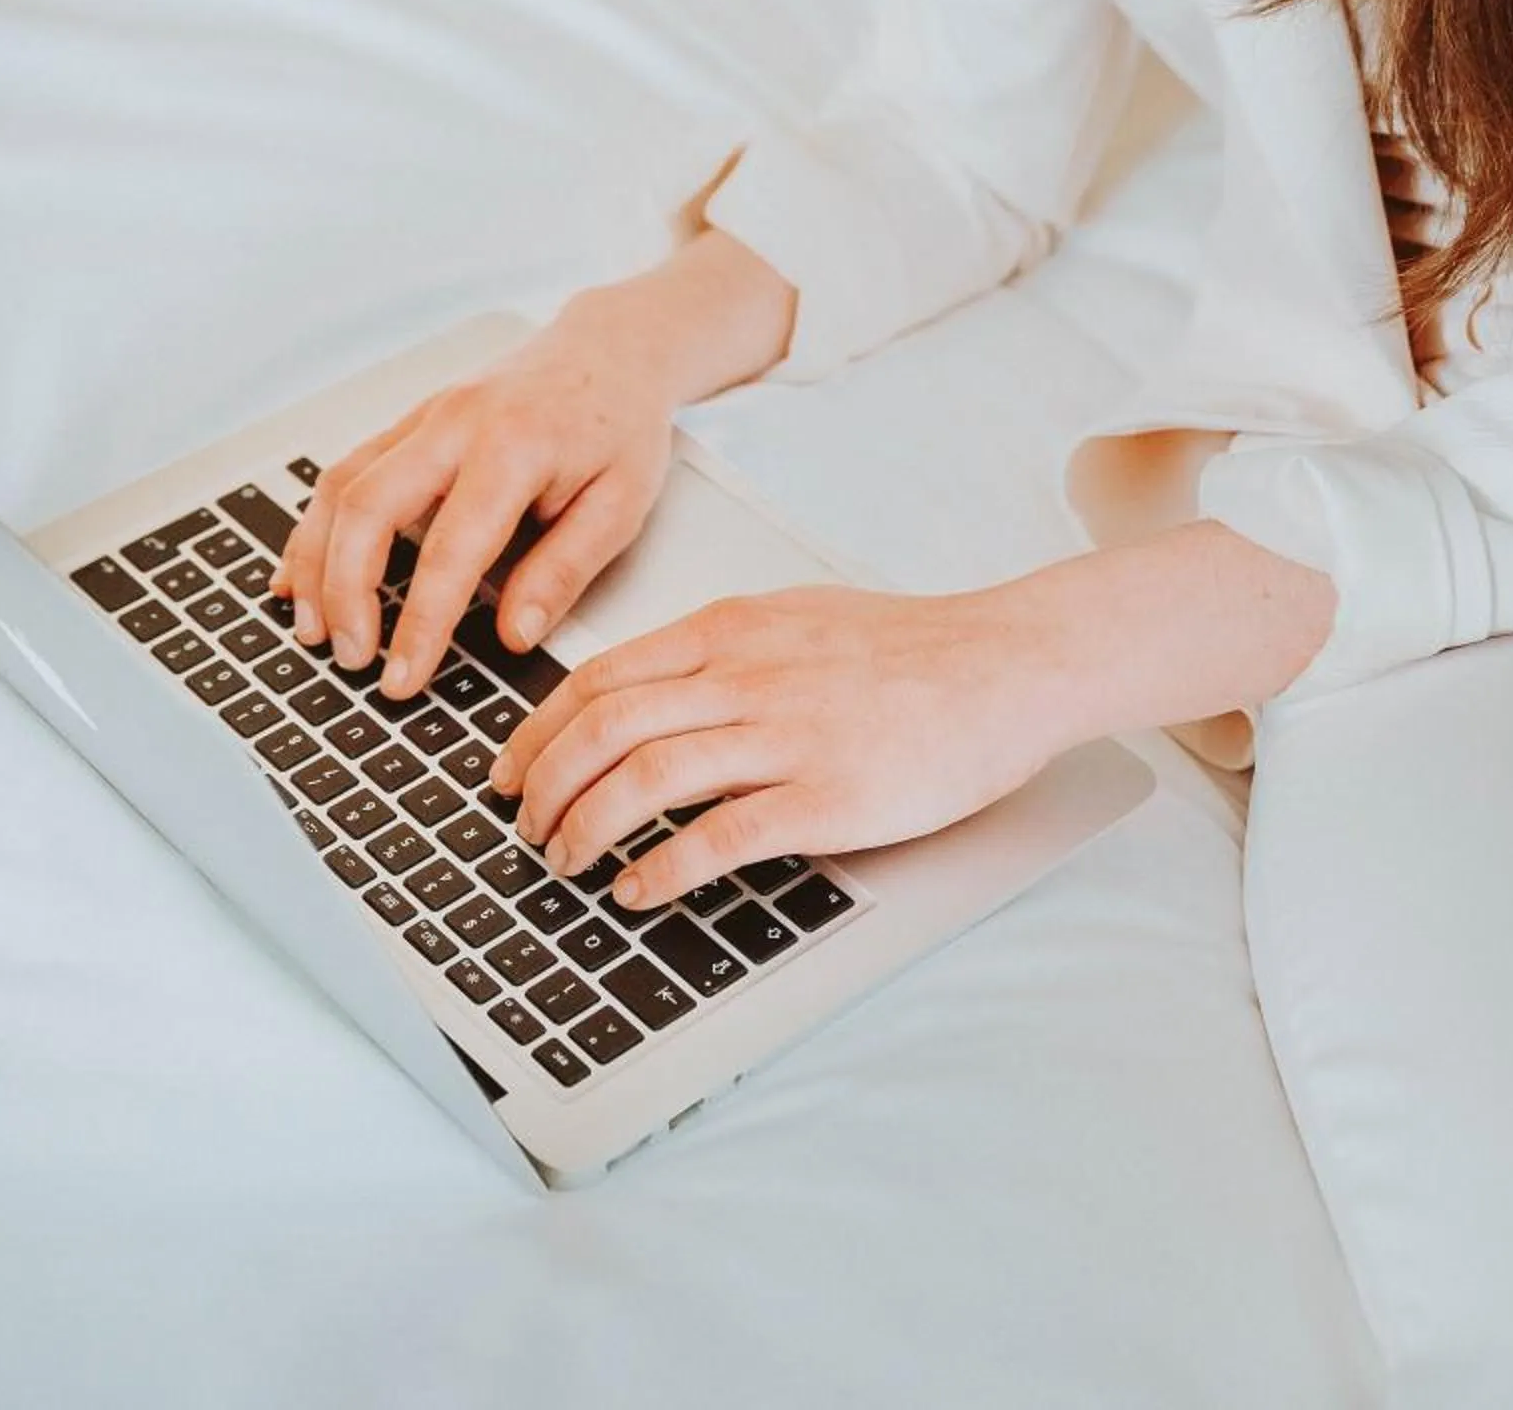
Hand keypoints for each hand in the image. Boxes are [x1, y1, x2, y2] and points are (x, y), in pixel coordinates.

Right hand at [270, 303, 682, 693]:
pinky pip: (348, 471)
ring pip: (342, 485)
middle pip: (367, 506)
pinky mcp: (411, 421)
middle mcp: (455, 424)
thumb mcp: (621, 503)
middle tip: (350, 658)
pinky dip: (316, 526)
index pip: (451, 550)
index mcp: (513, 447)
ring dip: (315, 561)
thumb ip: (564, 571)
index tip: (402, 679)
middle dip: (345, 591)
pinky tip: (301, 573)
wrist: (611, 346)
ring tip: (312, 628)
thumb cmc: (620, 424)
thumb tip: (514, 636)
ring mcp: (425, 416)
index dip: (420, 624)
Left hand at [491, 580, 1062, 916]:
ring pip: (644, 778)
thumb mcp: (794, 619)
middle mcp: (744, 676)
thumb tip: (651, 692)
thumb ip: (721, 651)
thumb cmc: (908, 648)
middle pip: (603, 728)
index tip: (509, 770)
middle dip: (544, 785)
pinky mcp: (826, 797)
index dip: (537, 731)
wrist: (1003, 664)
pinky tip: (636, 891)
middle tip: (524, 828)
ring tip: (564, 863)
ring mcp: (784, 736)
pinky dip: (661, 869)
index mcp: (730, 631)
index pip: (600, 678)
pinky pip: (719, 837)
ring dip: (586, 829)